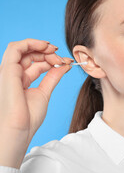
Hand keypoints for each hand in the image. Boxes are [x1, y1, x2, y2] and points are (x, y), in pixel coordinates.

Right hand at [0, 38, 72, 165]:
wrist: (19, 129)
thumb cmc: (28, 118)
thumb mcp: (45, 92)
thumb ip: (52, 77)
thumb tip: (64, 65)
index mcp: (22, 81)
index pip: (37, 63)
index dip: (52, 59)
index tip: (67, 62)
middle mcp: (14, 75)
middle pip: (31, 55)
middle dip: (49, 53)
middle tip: (63, 59)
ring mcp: (9, 72)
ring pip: (23, 49)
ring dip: (42, 47)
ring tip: (56, 53)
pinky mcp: (7, 70)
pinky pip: (15, 48)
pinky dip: (31, 43)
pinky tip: (46, 47)